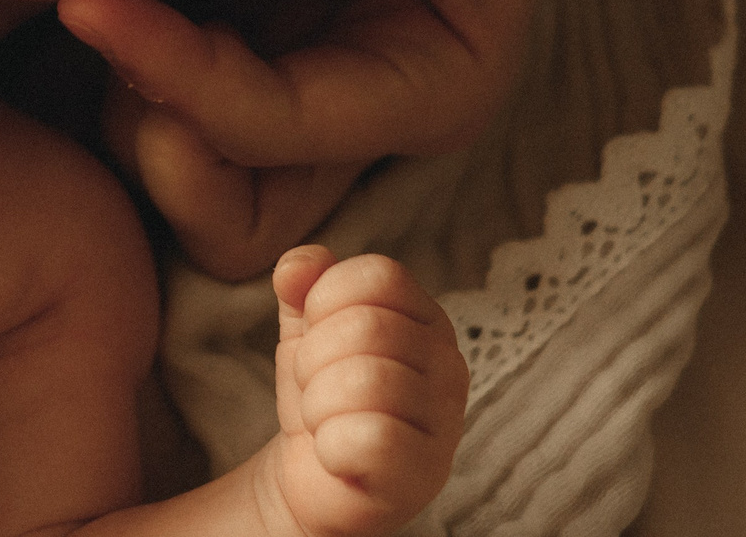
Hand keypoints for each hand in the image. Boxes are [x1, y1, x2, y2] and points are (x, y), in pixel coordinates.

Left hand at [59, 0, 707, 278]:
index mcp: (428, 84)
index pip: (274, 135)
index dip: (178, 84)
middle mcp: (353, 88)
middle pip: (222, 202)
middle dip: (143, 140)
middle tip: (83, 11)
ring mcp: (290, 39)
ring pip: (175, 140)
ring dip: (112, 85)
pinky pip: (156, 43)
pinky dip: (113, 19)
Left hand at [254, 248, 467, 536]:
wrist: (317, 477)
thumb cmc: (325, 394)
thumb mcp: (307, 329)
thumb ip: (302, 286)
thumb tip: (297, 267)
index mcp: (425, 318)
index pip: (377, 275)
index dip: (325, 303)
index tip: (319, 338)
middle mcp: (448, 362)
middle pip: (365, 326)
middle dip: (314, 360)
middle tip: (320, 389)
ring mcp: (445, 420)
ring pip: (364, 380)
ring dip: (319, 404)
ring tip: (328, 420)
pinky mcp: (425, 472)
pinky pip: (371, 438)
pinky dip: (332, 446)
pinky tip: (338, 455)